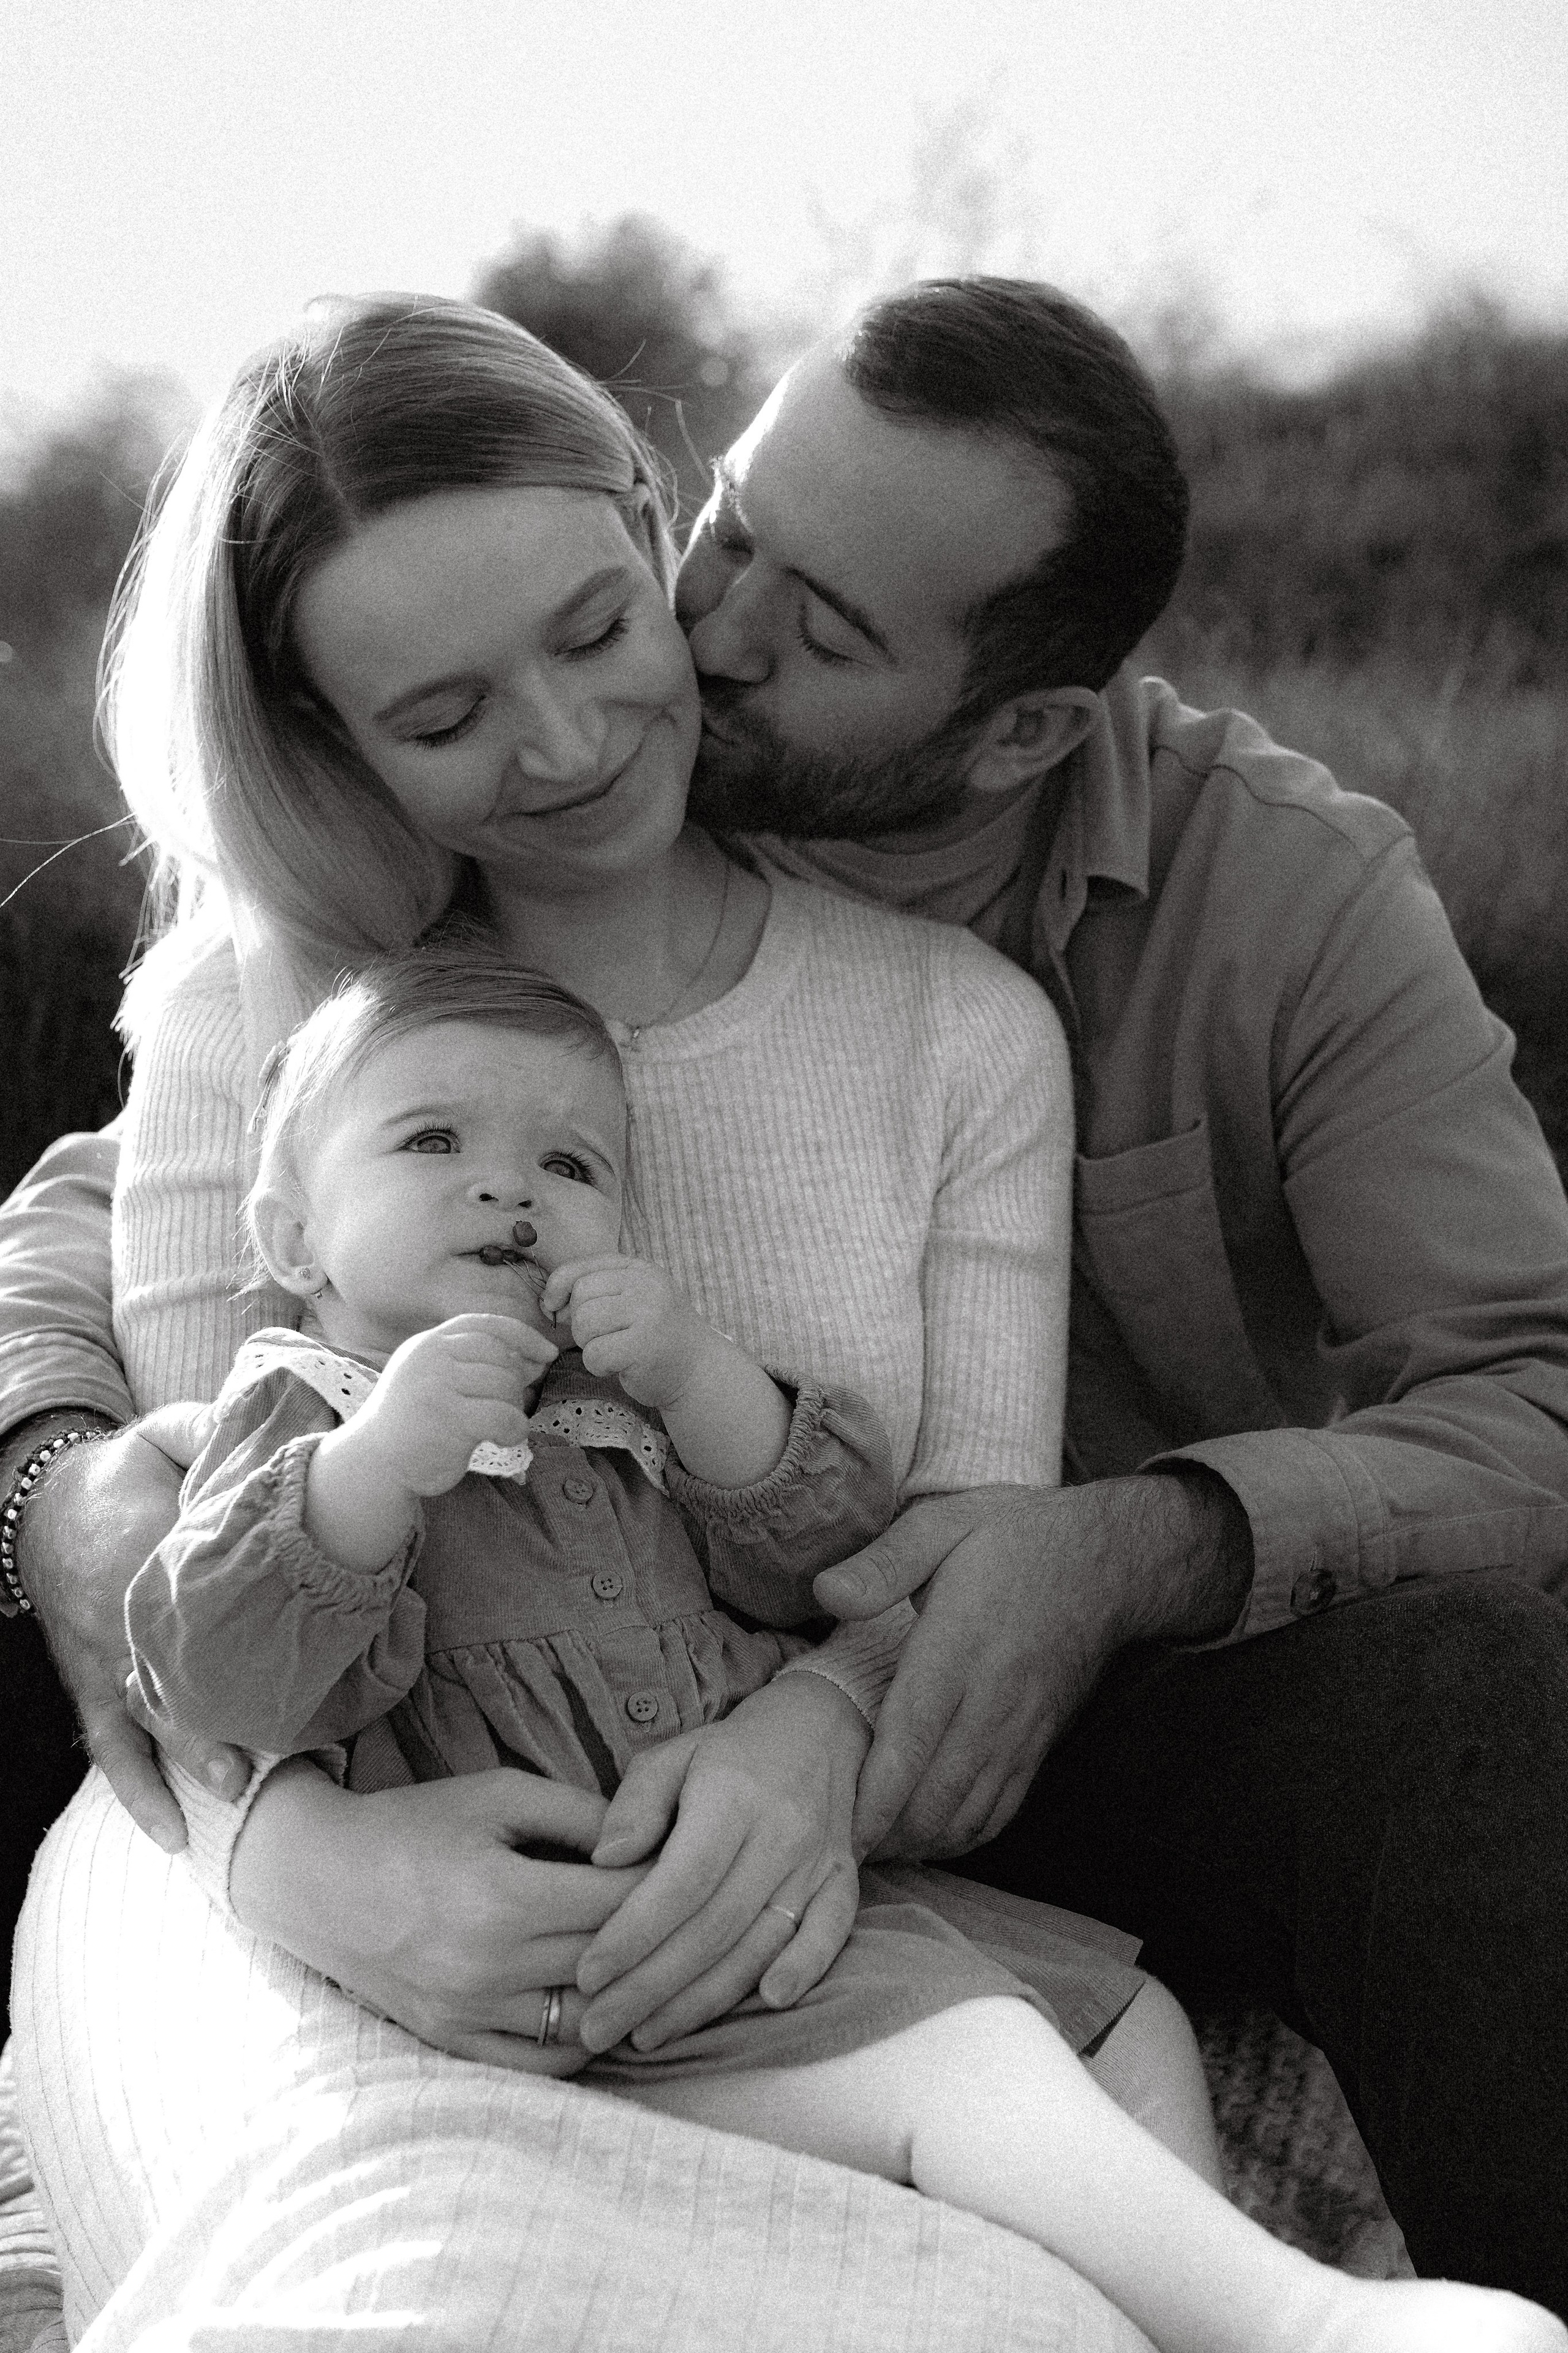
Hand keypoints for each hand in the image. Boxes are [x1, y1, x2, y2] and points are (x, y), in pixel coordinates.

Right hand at [19, 1403, 248, 1850]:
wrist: (48, 1504)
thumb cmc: (128, 1473)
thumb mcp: (167, 1436)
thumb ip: (214, 1432)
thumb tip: (283, 1436)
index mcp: (145, 1552)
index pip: (194, 1597)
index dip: (240, 1623)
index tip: (288, 1654)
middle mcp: (121, 1613)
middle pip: (175, 1670)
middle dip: (223, 1708)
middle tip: (279, 1746)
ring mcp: (103, 1659)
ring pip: (147, 1717)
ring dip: (189, 1755)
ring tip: (236, 1790)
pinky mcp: (90, 1688)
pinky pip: (109, 1750)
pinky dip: (138, 1794)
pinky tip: (173, 1836)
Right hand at [228, 1760, 650, 2074]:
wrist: (319, 1879)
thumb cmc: (415, 1823)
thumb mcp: (499, 1795)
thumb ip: (578, 1814)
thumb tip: (649, 1838)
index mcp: (502, 1898)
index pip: (617, 1905)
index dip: (663, 1885)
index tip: (691, 1867)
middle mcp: (488, 1967)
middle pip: (608, 1963)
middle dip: (656, 1938)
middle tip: (688, 1914)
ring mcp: (469, 2013)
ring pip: (586, 2023)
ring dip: (624, 1994)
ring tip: (650, 1960)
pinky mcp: (453, 2042)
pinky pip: (542, 2062)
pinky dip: (581, 2039)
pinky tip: (600, 2004)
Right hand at [357, 1314, 555, 1493]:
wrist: (373, 1465)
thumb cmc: (413, 1424)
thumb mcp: (436, 1380)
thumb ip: (476, 1364)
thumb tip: (536, 1357)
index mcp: (428, 1343)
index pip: (485, 1325)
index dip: (523, 1336)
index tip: (547, 1354)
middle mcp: (430, 1357)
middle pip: (501, 1356)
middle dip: (516, 1382)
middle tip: (505, 1408)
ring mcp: (437, 1386)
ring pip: (506, 1385)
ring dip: (514, 1409)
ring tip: (498, 1426)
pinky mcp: (448, 1419)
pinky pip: (505, 1416)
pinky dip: (515, 1430)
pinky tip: (503, 1440)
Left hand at [540, 1254, 707, 1410]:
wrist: (697, 1371)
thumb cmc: (653, 1337)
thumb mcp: (630, 1300)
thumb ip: (595, 1289)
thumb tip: (548, 1302)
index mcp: (639, 1269)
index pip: (581, 1268)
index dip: (558, 1287)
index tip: (554, 1306)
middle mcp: (647, 1285)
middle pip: (580, 1297)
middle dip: (580, 1323)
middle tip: (605, 1337)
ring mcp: (649, 1314)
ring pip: (584, 1324)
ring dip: (590, 1345)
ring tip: (615, 1350)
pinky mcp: (644, 1346)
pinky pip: (595, 1354)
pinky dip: (599, 1366)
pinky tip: (620, 1367)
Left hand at [573, 1673, 867, 2052]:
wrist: (818, 1729)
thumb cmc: (728, 1752)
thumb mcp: (673, 1755)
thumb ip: (636, 1802)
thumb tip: (603, 1858)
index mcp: (732, 1797)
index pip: (680, 1882)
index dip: (633, 1935)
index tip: (588, 1974)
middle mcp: (780, 1834)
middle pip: (712, 1928)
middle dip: (650, 1988)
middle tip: (597, 2028)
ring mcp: (817, 1861)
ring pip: (759, 1944)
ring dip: (703, 2000)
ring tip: (645, 2035)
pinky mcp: (844, 1880)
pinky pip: (829, 1934)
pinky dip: (804, 1970)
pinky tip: (768, 2004)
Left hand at [815, 1476, 1252, 1859]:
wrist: (1111, 1562)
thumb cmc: (1018, 1539)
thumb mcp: (944, 1524)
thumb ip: (884, 1562)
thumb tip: (825, 1592)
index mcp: (959, 1648)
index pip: (913, 1739)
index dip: (876, 1796)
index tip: (843, 1833)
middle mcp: (992, 1701)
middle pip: (935, 1795)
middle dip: (887, 1833)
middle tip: (839, 1844)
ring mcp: (1020, 1730)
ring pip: (968, 1813)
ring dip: (920, 1841)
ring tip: (875, 1845)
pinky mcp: (1039, 1743)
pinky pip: (1001, 1809)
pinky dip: (962, 1836)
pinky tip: (930, 1836)